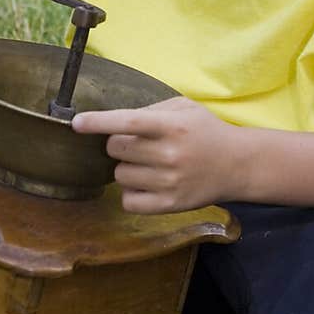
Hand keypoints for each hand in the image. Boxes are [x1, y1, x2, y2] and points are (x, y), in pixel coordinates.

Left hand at [71, 97, 239, 212]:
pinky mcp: (170, 205)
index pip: (127, 121)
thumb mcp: (183, 108)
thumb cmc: (205, 131)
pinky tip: (146, 183)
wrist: (236, 164)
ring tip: (148, 163)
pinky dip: (131, 192)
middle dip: (118, 144)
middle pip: (116, 149)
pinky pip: (129, 201)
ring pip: (120, 175)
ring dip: (127, 168)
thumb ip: (149, 110)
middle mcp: (170, 154)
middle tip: (138, 144)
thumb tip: (113, 121)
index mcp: (171, 126)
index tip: (76, 123)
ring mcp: (169, 182)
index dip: (98, 122)